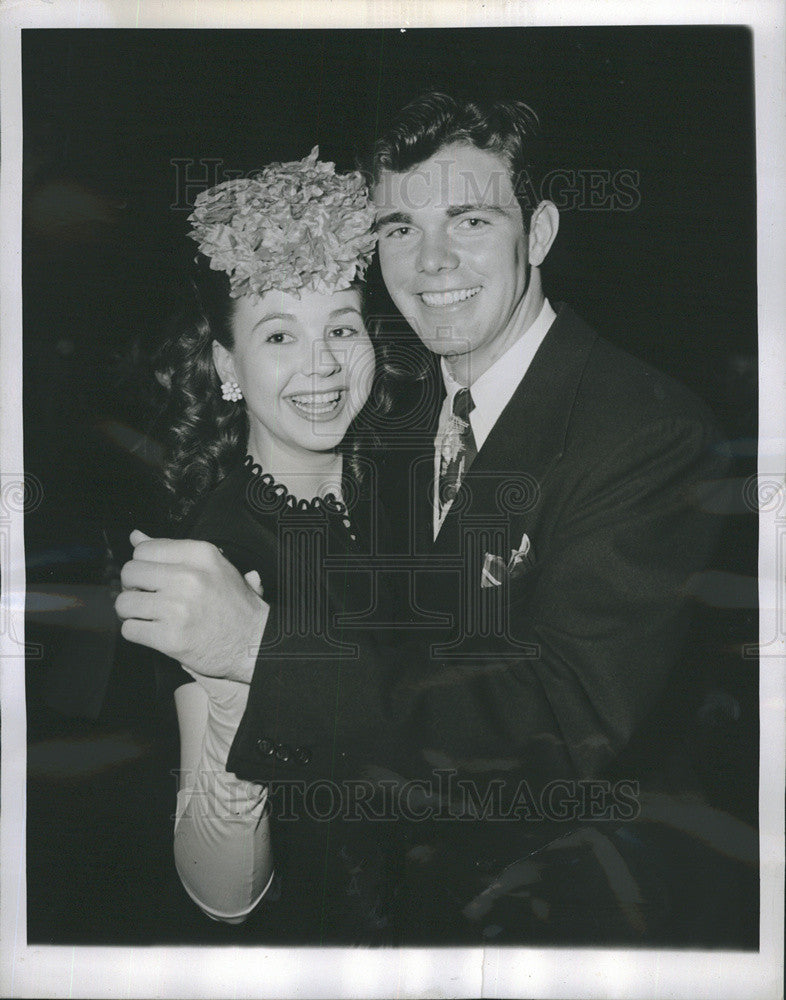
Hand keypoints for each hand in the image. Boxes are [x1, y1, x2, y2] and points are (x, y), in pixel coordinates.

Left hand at [115, 530, 267, 683]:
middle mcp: (188, 577)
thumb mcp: (213, 567)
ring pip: (124, 603)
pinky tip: (154, 632)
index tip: (152, 577)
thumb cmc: (235, 605)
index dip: (143, 564)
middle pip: (130, 573)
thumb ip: (173, 550)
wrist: (255, 643)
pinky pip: (129, 630)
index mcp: (201, 554)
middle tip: (148, 598)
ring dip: (132, 612)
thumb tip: (135, 536)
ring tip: (150, 616)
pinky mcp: (170, 638)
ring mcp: (178, 608)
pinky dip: (137, 633)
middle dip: (133, 587)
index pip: (144, 549)